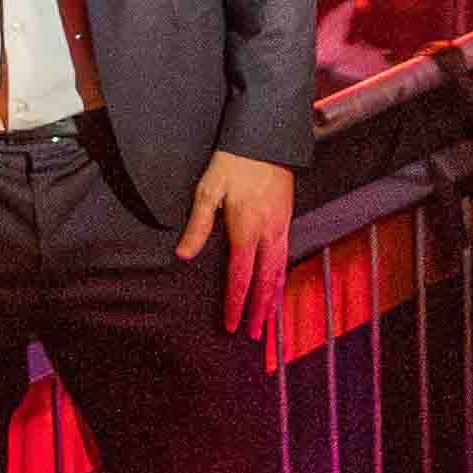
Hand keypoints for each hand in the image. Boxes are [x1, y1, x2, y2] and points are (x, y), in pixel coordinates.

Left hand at [175, 148, 292, 338]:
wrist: (265, 137)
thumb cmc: (233, 161)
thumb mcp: (208, 190)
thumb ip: (198, 225)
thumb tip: (185, 254)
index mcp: (246, 229)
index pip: (241, 277)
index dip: (236, 303)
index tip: (232, 324)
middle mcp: (268, 232)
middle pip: (266, 282)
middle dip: (260, 311)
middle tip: (255, 335)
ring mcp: (281, 225)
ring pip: (280, 270)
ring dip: (274, 297)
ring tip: (269, 318)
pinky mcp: (287, 217)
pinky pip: (285, 256)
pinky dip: (281, 276)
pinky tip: (277, 282)